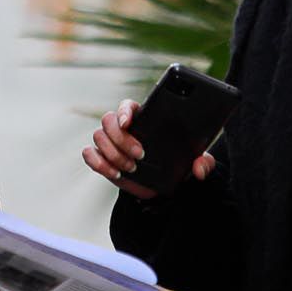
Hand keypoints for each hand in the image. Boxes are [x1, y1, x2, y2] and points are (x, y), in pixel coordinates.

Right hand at [82, 99, 216, 199]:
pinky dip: (97, 163)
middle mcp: (122, 127)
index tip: (129, 123)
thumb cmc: (175, 165)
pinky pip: (89, 155)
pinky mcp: (101, 159)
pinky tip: (114, 173)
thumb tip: (199, 167)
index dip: (124, 111)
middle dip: (121, 138)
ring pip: (98, 137)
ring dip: (113, 153)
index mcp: (142, 119)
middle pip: (108, 121)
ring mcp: (109, 143)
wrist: (161, 185)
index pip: (126, 105)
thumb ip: (202, 162)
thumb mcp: (193, 162)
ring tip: (131, 168)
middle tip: (140, 155)